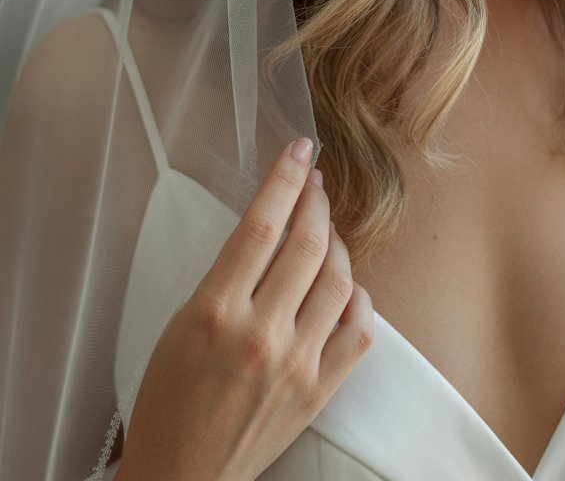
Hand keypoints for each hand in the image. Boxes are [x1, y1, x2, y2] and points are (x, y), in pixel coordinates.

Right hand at [117, 138, 373, 480]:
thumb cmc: (170, 399)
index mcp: (214, 313)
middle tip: (314, 183)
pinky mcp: (320, 391)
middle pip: (307, 244)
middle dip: (316, 200)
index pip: (260, 226)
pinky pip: (359, 329)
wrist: (182, 474)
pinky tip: (342, 284)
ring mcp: (297, 364)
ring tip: (324, 228)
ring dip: (337, 242)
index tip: (300, 151)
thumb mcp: (180, 322)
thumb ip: (227, 275)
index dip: (284, 179)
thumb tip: (272, 225)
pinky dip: (357, 296)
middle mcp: (261, 335)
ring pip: (339, 279)